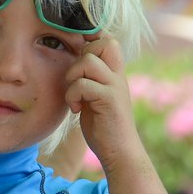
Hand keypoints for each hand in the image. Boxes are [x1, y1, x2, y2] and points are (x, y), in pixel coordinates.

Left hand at [64, 35, 144, 169]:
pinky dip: (72, 95)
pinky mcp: (109, 99)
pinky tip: (75, 109)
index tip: (78, 61)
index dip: (91, 42)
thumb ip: (90, 80)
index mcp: (115, 74)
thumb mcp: (95, 98)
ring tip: (73, 96)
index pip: (108, 41)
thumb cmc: (104, 128)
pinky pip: (83, 84)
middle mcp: (118, 76)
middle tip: (77, 79)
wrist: (120, 152)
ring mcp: (115, 86)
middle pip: (104, 42)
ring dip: (73, 77)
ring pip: (88, 61)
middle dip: (82, 56)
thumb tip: (73, 64)